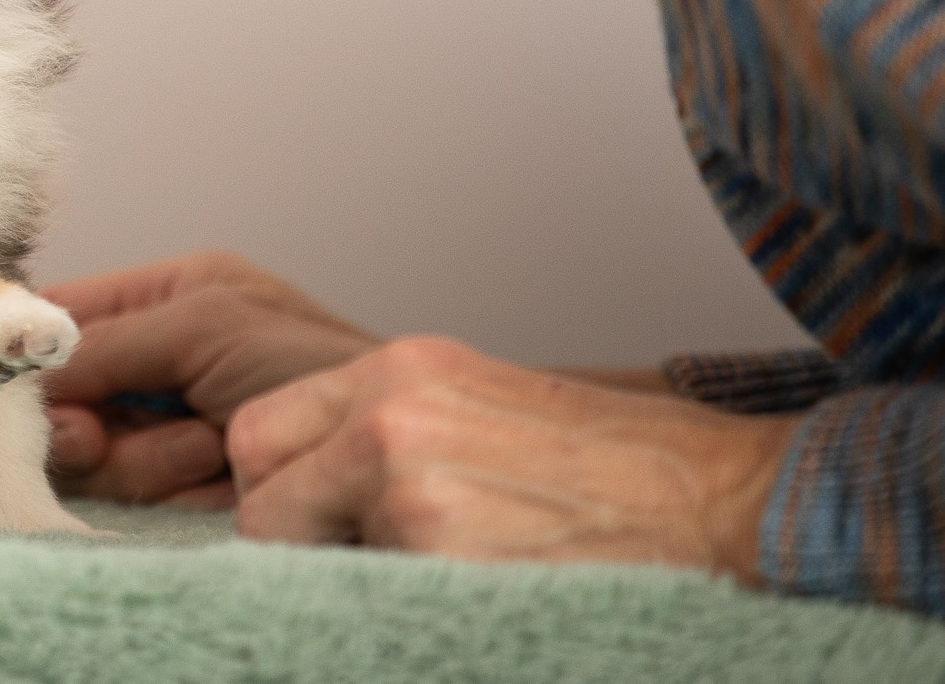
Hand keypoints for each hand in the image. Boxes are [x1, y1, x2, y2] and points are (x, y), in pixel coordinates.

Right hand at [40, 253, 376, 504]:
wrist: (387, 460)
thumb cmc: (321, 370)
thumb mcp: (205, 325)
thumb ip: (107, 339)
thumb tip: (20, 367)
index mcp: (168, 294)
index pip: (60, 309)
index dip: (25, 342)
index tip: (7, 374)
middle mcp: (162, 357)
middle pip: (66, 390)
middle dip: (93, 417)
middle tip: (109, 432)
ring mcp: (169, 425)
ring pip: (91, 451)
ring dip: (141, 458)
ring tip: (209, 449)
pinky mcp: (181, 488)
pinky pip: (126, 496)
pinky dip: (161, 490)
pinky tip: (212, 481)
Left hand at [228, 335, 796, 578]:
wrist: (725, 504)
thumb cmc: (614, 469)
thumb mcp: (481, 407)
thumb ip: (387, 430)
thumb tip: (304, 484)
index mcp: (399, 371)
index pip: (258, 431)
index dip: (272, 487)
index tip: (304, 520)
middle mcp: (389, 414)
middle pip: (258, 493)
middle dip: (290, 539)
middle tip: (359, 563)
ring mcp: (411, 485)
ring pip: (306, 558)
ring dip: (352, 579)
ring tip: (443, 576)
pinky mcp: (440, 556)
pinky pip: (365, 602)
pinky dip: (403, 612)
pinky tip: (468, 599)